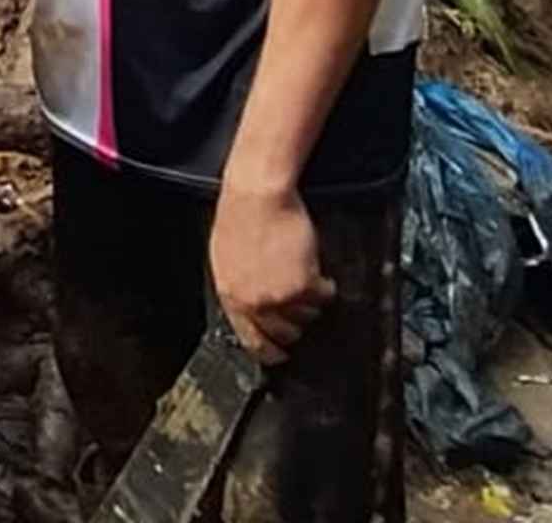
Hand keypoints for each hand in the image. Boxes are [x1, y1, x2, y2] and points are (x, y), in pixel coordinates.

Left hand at [208, 180, 334, 364]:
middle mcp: (254, 302)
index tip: (280, 356)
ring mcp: (280, 296)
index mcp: (230, 296)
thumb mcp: (225, 259)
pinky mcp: (304, 284)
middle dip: (295, 326)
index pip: (251, 340)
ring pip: (307, 317)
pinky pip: (324, 297)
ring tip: (307, 282)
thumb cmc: (239, 217)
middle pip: (284, 334)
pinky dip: (326, 288)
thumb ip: (238, 287)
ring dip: (310, 303)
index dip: (269, 352)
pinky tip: (319, 275)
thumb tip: (251, 306)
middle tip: (301, 311)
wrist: (256, 195)